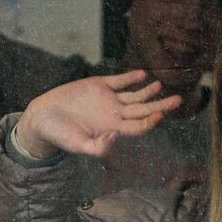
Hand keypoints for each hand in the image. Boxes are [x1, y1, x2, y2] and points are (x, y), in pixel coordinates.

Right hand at [13, 71, 182, 160]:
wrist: (43, 117)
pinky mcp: (97, 85)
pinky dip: (130, 77)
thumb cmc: (60, 136)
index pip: (138, 126)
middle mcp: (114, 114)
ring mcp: (107, 99)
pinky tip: (141, 74)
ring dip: (148, 91)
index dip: (150, 121)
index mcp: (112, 129)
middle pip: (143, 110)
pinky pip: (118, 81)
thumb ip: (97, 147)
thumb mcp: (78, 146)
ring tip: (160, 85)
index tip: (159, 115)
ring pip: (134, 95)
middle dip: (160, 106)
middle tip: (178, 101)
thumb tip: (115, 137)